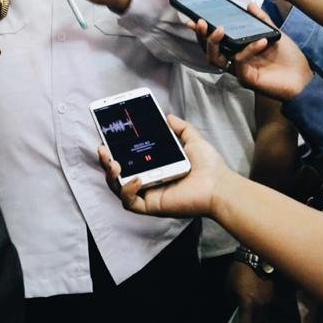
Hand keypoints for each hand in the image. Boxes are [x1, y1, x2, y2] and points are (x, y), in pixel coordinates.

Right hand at [97, 115, 233, 218]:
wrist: (219, 185)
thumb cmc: (209, 166)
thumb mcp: (192, 140)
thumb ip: (180, 128)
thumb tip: (168, 116)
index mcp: (155, 166)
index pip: (130, 159)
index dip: (115, 150)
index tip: (107, 138)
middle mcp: (149, 181)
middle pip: (118, 175)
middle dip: (106, 162)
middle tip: (103, 149)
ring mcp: (149, 194)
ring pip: (119, 189)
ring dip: (111, 176)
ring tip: (114, 163)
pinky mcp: (152, 206)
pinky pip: (130, 203)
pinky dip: (128, 191)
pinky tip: (136, 179)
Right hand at [193, 2, 311, 101]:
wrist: (304, 79)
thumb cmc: (289, 59)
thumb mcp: (274, 33)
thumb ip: (261, 20)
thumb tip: (249, 5)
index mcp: (238, 50)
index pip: (215, 41)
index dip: (202, 31)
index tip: (194, 18)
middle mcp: (235, 61)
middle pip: (209, 50)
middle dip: (202, 36)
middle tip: (201, 22)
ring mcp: (239, 71)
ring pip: (216, 59)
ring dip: (214, 43)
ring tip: (219, 28)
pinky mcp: (247, 79)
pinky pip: (240, 62)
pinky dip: (248, 49)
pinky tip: (260, 40)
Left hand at [229, 261, 275, 322]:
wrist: (253, 257)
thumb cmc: (238, 271)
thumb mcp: (229, 287)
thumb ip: (232, 301)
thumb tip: (235, 309)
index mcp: (248, 302)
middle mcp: (260, 304)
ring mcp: (268, 300)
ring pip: (264, 318)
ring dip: (258, 320)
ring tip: (252, 319)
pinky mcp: (272, 295)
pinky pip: (268, 308)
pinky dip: (262, 312)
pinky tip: (258, 310)